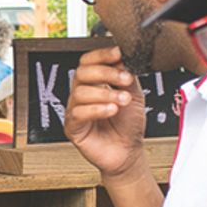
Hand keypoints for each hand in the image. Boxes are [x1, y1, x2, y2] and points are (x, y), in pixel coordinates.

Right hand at [65, 46, 147, 179]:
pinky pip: (78, 113)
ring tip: (122, 101)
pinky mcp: (72, 128)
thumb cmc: (129, 126)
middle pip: (82, 72)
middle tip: (125, 80)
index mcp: (95, 83)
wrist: (128, 152)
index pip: (89, 61)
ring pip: (80, 92)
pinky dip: (96, 109)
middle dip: (106, 73)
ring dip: (105, 94)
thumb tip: (123, 58)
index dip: (101, 54)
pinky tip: (111, 111)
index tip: (118, 54)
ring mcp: (75, 110)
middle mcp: (82, 94)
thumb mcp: (134, 95)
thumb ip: (127, 76)